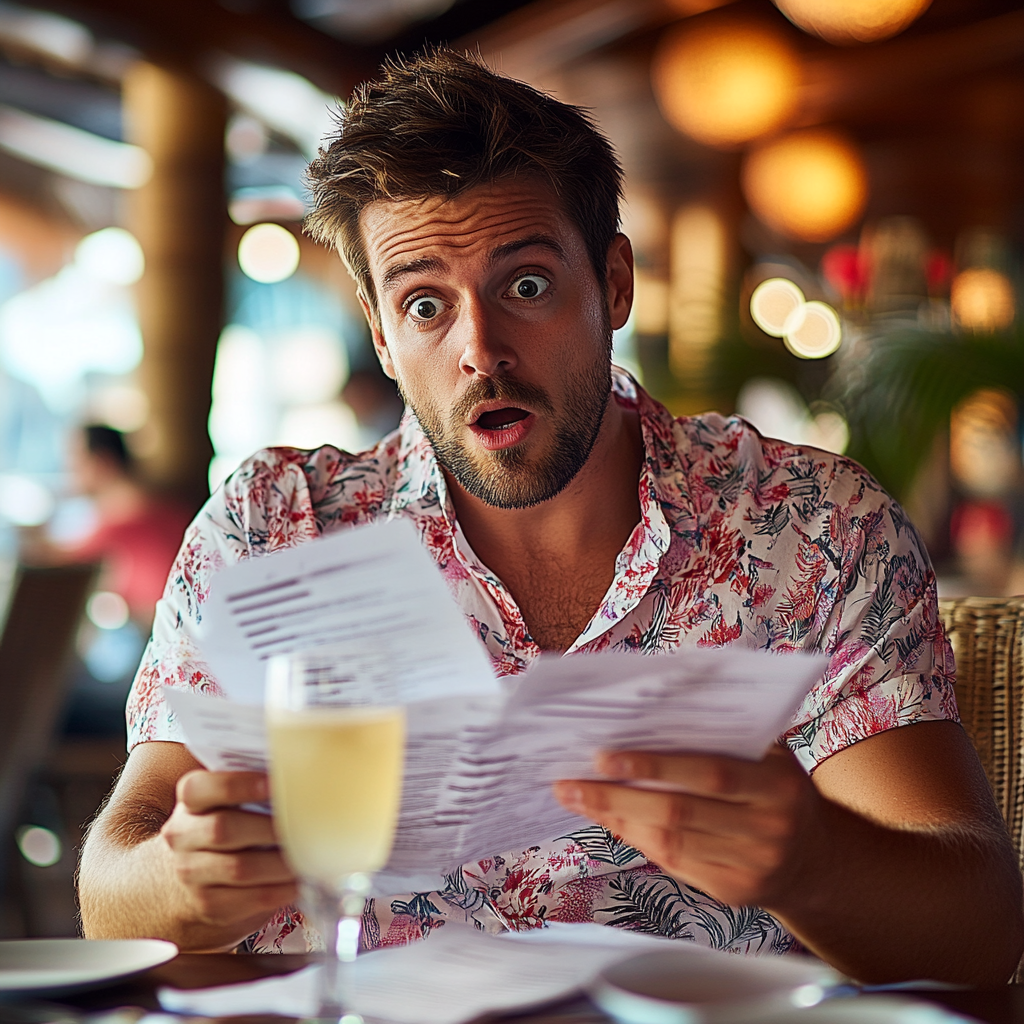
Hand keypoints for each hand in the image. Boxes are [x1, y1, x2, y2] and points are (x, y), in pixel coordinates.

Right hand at [160, 770, 297, 936]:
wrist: (189, 873)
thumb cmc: (227, 821)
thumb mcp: (228, 797)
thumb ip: (256, 782)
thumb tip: (303, 770)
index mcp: (191, 800)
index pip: (200, 788)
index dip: (239, 784)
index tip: (274, 783)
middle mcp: (183, 835)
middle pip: (224, 829)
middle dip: (270, 828)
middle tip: (304, 824)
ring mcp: (191, 873)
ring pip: (239, 868)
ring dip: (280, 863)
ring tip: (308, 855)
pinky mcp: (209, 904)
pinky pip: (250, 898)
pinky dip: (281, 890)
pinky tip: (299, 881)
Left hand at [552, 745, 820, 907]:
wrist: (818, 858)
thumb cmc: (778, 789)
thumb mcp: (768, 755)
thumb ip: (721, 738)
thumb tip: (642, 725)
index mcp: (778, 784)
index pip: (708, 773)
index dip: (654, 766)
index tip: (603, 756)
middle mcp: (769, 829)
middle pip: (679, 813)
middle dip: (617, 797)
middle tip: (570, 782)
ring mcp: (752, 866)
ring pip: (670, 843)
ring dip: (616, 819)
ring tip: (577, 798)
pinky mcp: (734, 894)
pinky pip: (675, 865)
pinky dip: (637, 840)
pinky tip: (610, 820)